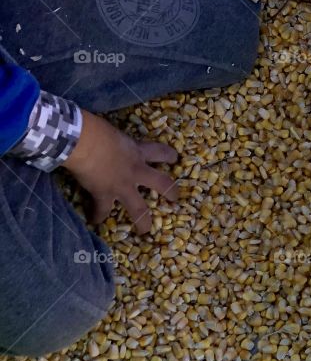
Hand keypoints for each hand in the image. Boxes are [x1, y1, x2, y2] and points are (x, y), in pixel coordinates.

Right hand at [63, 110, 179, 233]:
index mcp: (137, 151)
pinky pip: (102, 210)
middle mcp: (135, 171)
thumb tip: (103, 137)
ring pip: (139, 209)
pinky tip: (94, 222)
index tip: (175, 158)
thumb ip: (114, 140)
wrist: (84, 141)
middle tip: (176, 199)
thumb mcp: (112, 133)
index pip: (160, 152)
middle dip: (171, 192)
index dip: (169, 155)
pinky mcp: (104, 195)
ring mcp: (122, 186)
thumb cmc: (96, 129)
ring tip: (146, 231)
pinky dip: (97, 216)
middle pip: (162, 184)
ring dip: (143, 222)